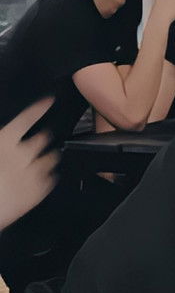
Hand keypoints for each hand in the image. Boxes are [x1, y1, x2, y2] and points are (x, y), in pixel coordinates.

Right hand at [0, 98, 58, 229]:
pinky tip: (39, 179)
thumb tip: (5, 135)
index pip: (26, 118)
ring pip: (51, 158)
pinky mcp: (39, 191)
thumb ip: (2, 140)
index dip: (39, 108)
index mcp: (5, 141)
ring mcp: (34, 172)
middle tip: (38, 142)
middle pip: (43, 138)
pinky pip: (51, 179)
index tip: (49, 101)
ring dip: (48, 157)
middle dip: (42, 138)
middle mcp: (23, 154)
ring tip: (40, 162)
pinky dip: (47, 177)